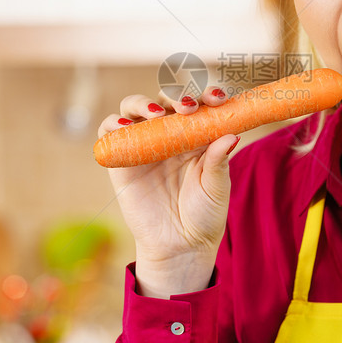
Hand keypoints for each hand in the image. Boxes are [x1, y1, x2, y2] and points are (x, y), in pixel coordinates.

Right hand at [98, 85, 237, 297]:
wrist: (179, 247)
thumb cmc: (204, 216)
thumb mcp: (217, 188)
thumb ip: (219, 161)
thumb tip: (231, 135)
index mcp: (197, 135)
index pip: (200, 104)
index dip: (207, 95)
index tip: (217, 100)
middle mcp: (170, 134)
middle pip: (167, 99)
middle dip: (177, 96)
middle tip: (187, 108)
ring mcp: (144, 143)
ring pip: (135, 107)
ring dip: (143, 103)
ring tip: (156, 114)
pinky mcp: (120, 158)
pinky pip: (109, 132)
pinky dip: (112, 123)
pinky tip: (124, 126)